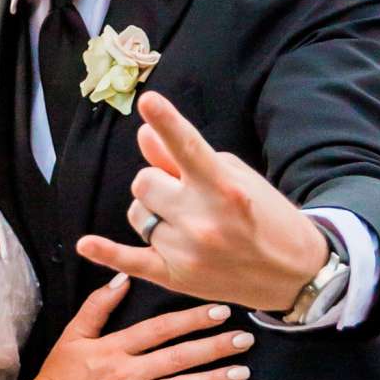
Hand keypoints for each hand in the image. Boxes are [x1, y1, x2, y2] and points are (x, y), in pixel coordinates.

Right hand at [27, 275, 253, 379]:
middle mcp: (126, 374)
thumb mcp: (72, 336)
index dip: (190, 319)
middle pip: (177, 357)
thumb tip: (123, 278)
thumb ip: (98, 306)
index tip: (220, 311)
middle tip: (244, 340)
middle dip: (213, 347)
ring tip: (241, 373)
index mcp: (113, 349)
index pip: (159, 329)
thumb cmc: (58, 378)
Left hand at [75, 91, 328, 312]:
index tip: (148, 101)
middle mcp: (203, 220)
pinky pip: (130, 261)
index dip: (168, 122)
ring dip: (151, 211)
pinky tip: (86, 244)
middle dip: (159, 182)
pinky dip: (106, 252)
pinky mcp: (175, 278)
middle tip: (184, 193)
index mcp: (224, 189)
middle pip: (144, 182)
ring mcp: (186, 252)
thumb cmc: (265, 217)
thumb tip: (144, 134)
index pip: (189, 147)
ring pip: (137, 213)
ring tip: (182, 221)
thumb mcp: (236, 179)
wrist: (293, 274)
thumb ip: (185, 159)